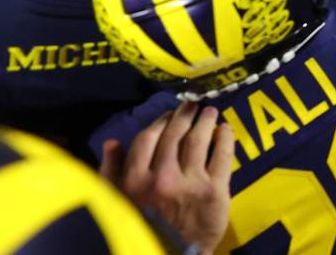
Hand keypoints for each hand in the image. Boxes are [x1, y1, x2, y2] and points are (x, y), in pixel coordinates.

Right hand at [99, 102, 233, 252]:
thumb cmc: (141, 230)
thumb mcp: (115, 204)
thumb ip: (111, 173)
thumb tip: (112, 142)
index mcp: (135, 180)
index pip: (148, 138)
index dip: (160, 122)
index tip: (169, 115)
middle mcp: (162, 177)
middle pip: (175, 135)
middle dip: (184, 115)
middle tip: (192, 104)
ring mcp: (190, 183)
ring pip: (199, 140)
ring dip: (205, 121)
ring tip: (210, 111)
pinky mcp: (215, 191)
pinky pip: (222, 156)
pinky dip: (225, 139)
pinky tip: (225, 130)